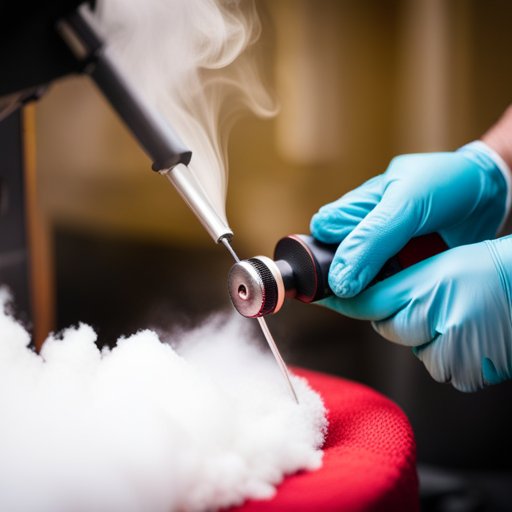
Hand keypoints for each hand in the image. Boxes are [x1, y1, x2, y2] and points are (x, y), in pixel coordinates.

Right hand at [310, 142, 508, 297]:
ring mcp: (384, 255)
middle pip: (339, 268)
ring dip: (380, 290)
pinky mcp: (404, 271)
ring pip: (364, 286)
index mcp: (352, 210)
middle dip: (354, 280)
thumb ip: (370, 240)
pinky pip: (390, 291)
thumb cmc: (444, 184)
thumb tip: (340, 282)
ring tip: (404, 278)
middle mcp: (363, 234)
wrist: (489, 192)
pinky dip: (400, 293)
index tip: (339, 278)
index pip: (319, 240)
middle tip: (380, 278)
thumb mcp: (404, 205)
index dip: (323, 259)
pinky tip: (414, 285)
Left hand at [319, 237, 511, 391]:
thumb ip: (402, 284)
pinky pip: (439, 366)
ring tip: (459, 317)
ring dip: (427, 338)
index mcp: (429, 287)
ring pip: (413, 349)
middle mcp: (436, 320)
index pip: (368, 300)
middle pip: (388, 328)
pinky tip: (470, 336)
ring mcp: (452, 352)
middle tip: (432, 301)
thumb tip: (364, 298)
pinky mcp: (466, 374)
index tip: (317, 297)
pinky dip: (448, 354)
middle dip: (400, 317)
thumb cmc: (492, 272)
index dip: (340, 299)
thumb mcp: (443, 265)